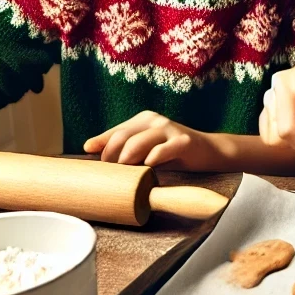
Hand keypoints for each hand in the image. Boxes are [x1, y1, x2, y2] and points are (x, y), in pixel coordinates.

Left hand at [84, 112, 216, 167]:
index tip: (97, 166)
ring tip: (126, 174)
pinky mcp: (183, 141)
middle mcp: (154, 120)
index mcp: (143, 119)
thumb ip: (122, 146)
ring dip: (127, 160)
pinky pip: (163, 150)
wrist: (207, 152)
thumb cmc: (172, 152)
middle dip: (111, 158)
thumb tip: (88, 148)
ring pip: (138, 143)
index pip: (114, 133)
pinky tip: (148, 167)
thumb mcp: (146, 147)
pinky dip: (152, 159)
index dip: (102, 149)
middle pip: (122, 138)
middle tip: (111, 174)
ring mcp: (169, 129)